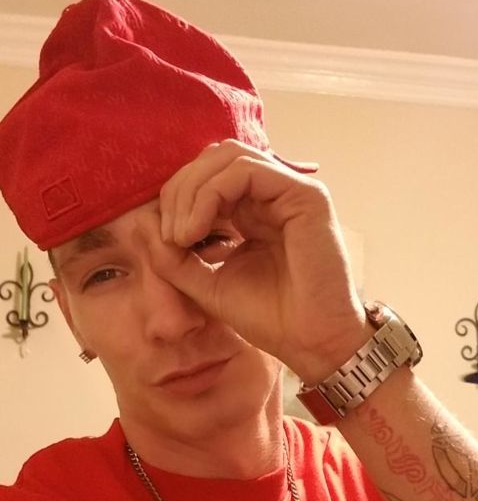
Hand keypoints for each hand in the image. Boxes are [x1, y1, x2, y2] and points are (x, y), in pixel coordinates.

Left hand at [156, 139, 368, 381]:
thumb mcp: (208, 284)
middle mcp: (274, 195)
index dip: (177, 200)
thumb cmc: (271, 319)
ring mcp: (291, 192)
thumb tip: (143, 224)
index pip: (208, 178)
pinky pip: (245, 171)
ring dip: (192, 191)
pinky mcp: (306, 195)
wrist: (310, 343)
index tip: (165, 242)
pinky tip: (197, 229)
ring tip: (181, 234)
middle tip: (168, 235)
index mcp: (255, 212)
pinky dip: (211, 194)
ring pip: (226, 157)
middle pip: (213, 159)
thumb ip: (176, 256)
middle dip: (179, 191)